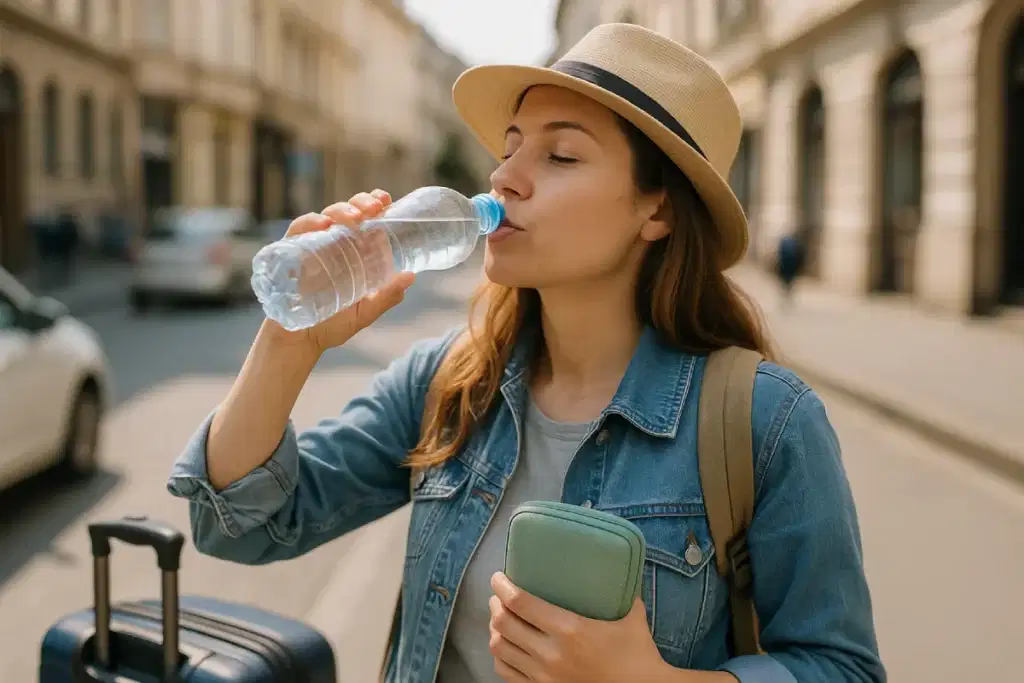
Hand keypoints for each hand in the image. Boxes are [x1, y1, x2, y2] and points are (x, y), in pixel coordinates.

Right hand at [263, 189, 415, 355]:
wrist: (299, 342)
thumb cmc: (331, 325)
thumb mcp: (364, 312)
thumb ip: (386, 296)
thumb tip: (411, 276)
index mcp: (352, 251)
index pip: (364, 219)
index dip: (374, 204)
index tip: (387, 201)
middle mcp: (332, 243)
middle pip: (347, 211)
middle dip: (361, 203)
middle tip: (374, 209)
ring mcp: (311, 246)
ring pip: (326, 216)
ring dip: (341, 210)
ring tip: (356, 217)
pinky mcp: (289, 253)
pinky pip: (298, 230)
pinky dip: (309, 223)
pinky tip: (323, 225)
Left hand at [488, 572, 668, 682]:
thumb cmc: (638, 655)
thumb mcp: (633, 616)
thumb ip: (622, 592)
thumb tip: (619, 568)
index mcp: (570, 629)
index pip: (521, 603)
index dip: (503, 587)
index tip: (499, 577)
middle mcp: (551, 654)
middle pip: (504, 624)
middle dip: (495, 605)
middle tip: (499, 595)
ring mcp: (544, 677)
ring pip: (500, 649)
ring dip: (495, 630)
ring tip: (499, 619)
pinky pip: (507, 673)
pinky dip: (501, 656)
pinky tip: (506, 646)